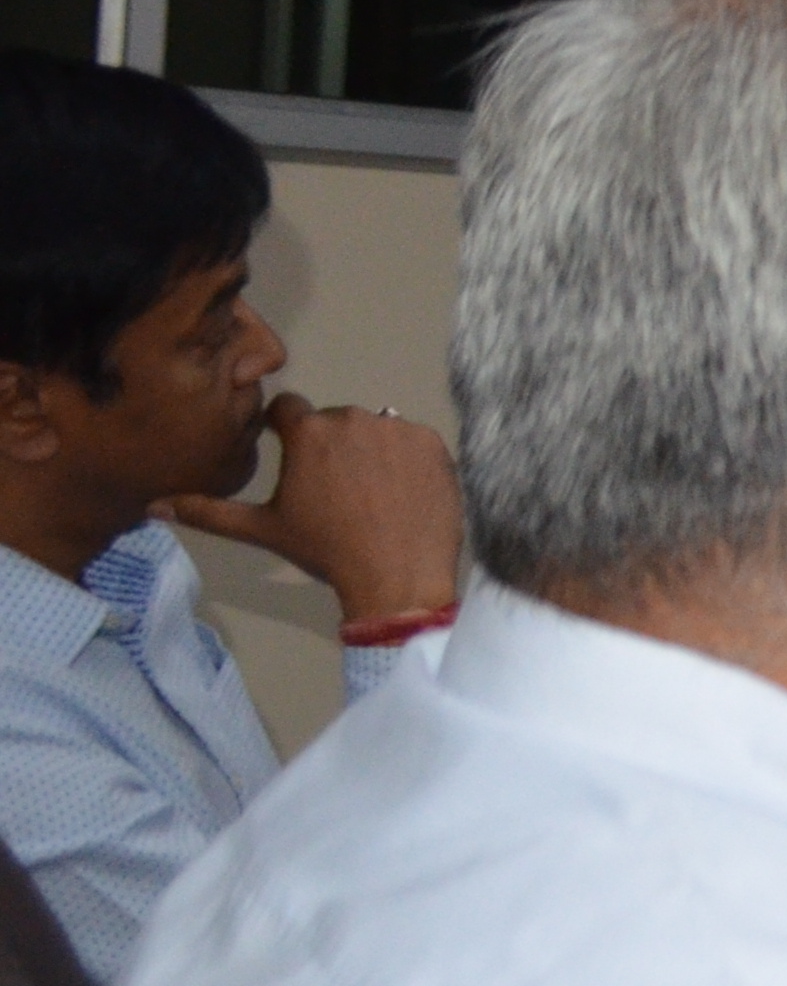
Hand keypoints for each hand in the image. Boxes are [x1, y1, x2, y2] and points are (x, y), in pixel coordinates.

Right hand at [156, 393, 459, 621]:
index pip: (287, 409)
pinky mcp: (434, 441)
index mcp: (307, 431)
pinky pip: (412, 440)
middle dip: (331, 446)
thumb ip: (209, 511)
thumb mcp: (263, 530)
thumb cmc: (325, 551)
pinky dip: (406, 460)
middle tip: (336, 489)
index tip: (290, 453)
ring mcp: (398, 427)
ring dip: (369, 451)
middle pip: (334, 421)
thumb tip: (153, 506)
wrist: (397, 576)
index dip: (284, 429)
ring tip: (371, 494)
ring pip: (374, 429)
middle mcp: (352, 417)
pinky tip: (402, 491)